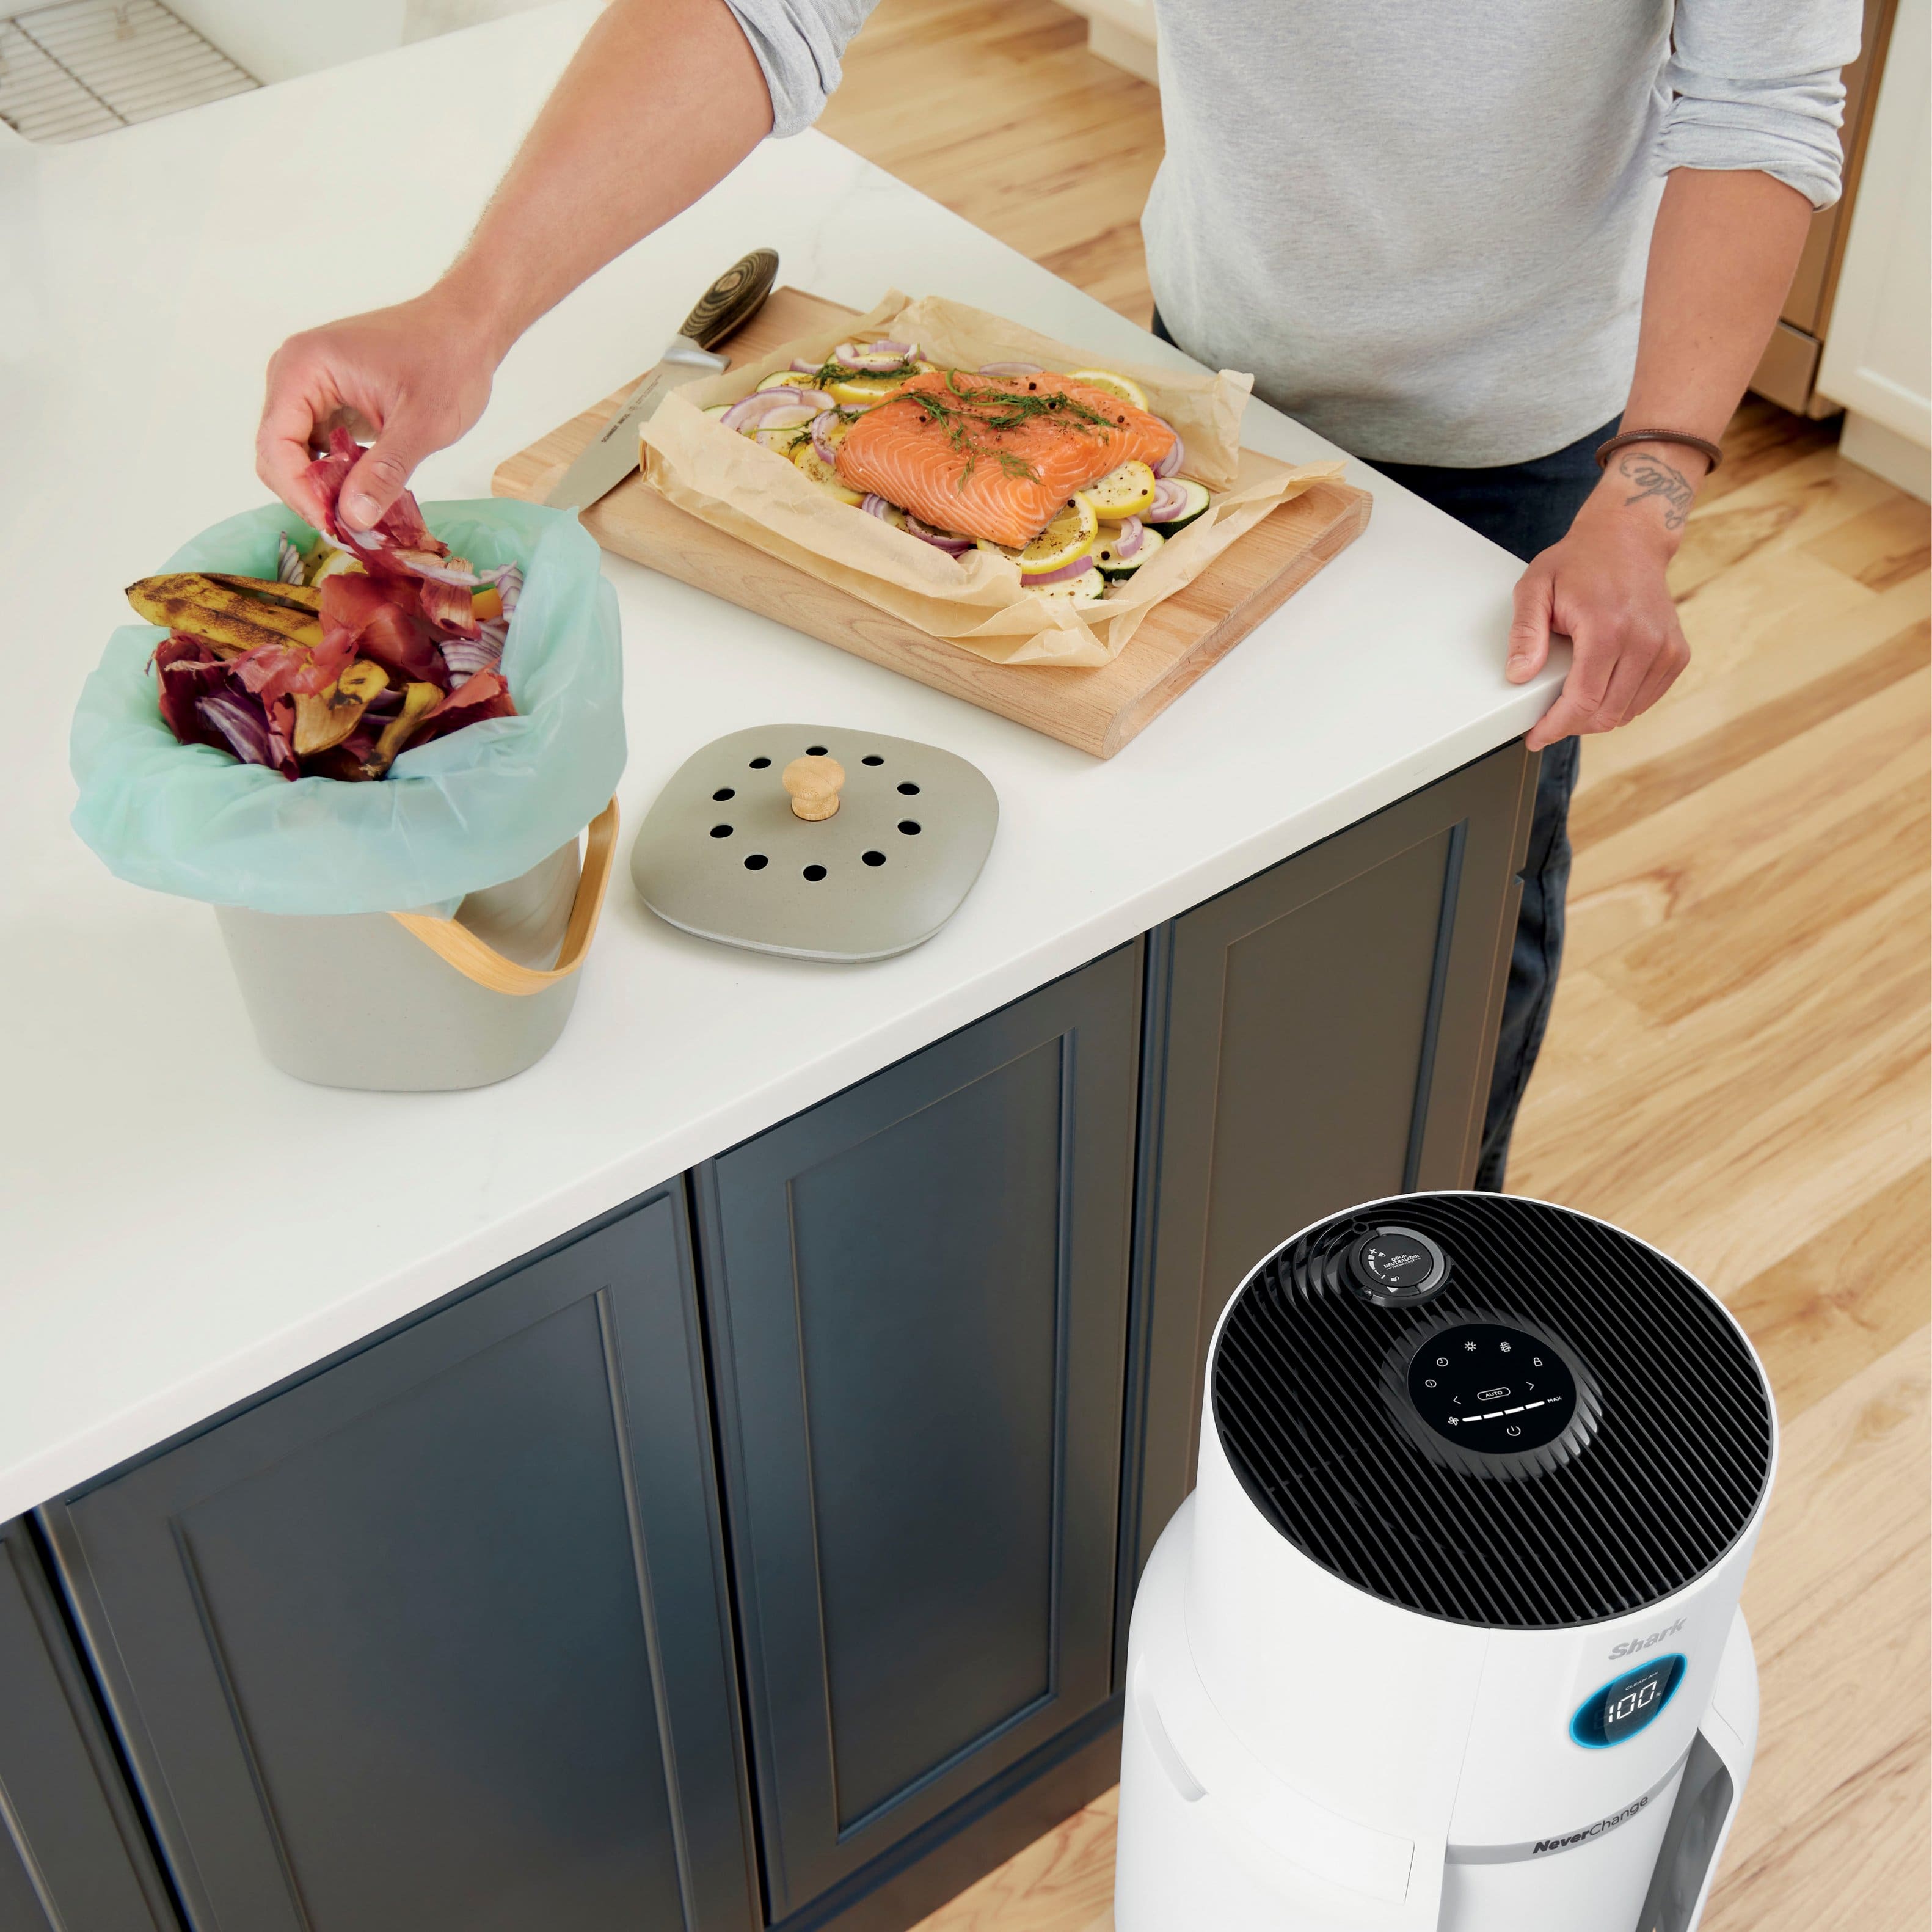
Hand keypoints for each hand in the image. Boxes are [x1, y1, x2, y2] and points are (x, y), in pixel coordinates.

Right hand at [255, 289, 500, 533]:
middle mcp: (293, 374)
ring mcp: (306, 387)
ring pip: (294, 456)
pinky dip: (334, 476)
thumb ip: (385, 472)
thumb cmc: (447, 360)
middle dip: (309, 496)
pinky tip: (365, 492)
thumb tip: (353, 519)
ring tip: (361, 515)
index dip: (299, 493)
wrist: (466, 328)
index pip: (276, 445)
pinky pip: (315, 449)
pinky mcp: (325, 402)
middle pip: (276, 454)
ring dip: (322, 490)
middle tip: (351, 529)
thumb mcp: (422, 424)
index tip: (334, 526)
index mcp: (303, 368)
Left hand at [1505, 452, 1696, 751]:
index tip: (1537, 737)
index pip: (1583, 699)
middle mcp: (1644, 640)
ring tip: (1572, 702)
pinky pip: (1645, 699)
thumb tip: (1519, 675)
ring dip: (1596, 717)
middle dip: (1572, 725)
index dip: (1556, 726)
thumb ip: (1525, 632)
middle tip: (1549, 721)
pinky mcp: (1677, 654)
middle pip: (1606, 713)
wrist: (1629, 539)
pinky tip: (1600, 690)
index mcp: (1607, 627)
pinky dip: (1620, 704)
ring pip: (1627, 712)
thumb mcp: (1535, 587)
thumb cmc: (1579, 562)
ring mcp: (1666, 648)